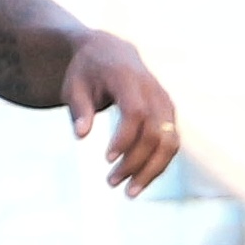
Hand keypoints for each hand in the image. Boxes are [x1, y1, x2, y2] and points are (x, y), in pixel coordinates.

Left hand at [67, 35, 180, 195]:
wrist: (112, 52)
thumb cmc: (87, 72)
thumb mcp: (74, 86)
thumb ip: (79, 108)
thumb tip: (80, 135)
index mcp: (129, 79)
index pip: (135, 112)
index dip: (125, 137)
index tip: (107, 159)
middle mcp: (154, 91)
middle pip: (156, 132)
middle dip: (136, 161)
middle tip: (111, 183)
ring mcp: (165, 103)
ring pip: (170, 141)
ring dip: (152, 170)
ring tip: (129, 192)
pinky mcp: (169, 114)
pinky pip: (171, 143)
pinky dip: (158, 164)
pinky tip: (139, 181)